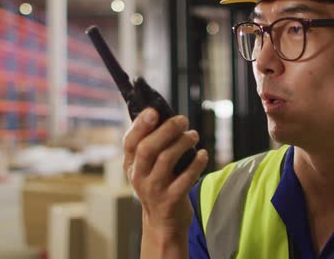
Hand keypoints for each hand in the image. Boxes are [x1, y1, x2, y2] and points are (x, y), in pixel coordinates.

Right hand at [123, 108, 208, 239]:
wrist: (163, 223)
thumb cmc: (158, 185)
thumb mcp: (146, 168)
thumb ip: (151, 144)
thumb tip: (163, 114)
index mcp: (131, 165)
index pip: (130, 142)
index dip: (141, 124)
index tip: (154, 110)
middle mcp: (139, 177)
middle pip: (148, 148)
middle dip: (167, 130)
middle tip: (183, 120)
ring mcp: (154, 190)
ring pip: (167, 160)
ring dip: (183, 143)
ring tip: (194, 135)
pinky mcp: (171, 200)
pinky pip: (186, 178)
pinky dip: (197, 163)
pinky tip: (203, 154)